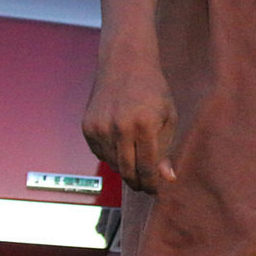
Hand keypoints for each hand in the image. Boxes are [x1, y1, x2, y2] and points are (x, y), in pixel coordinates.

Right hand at [82, 53, 177, 193]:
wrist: (125, 64)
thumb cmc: (153, 91)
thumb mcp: (168, 117)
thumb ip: (166, 149)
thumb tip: (167, 178)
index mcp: (144, 125)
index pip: (147, 167)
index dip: (152, 184)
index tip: (156, 190)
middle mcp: (119, 128)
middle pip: (127, 170)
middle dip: (138, 182)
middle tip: (145, 186)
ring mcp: (100, 127)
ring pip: (112, 164)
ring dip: (125, 169)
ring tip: (136, 165)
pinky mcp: (87, 127)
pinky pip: (100, 153)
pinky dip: (111, 157)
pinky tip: (122, 148)